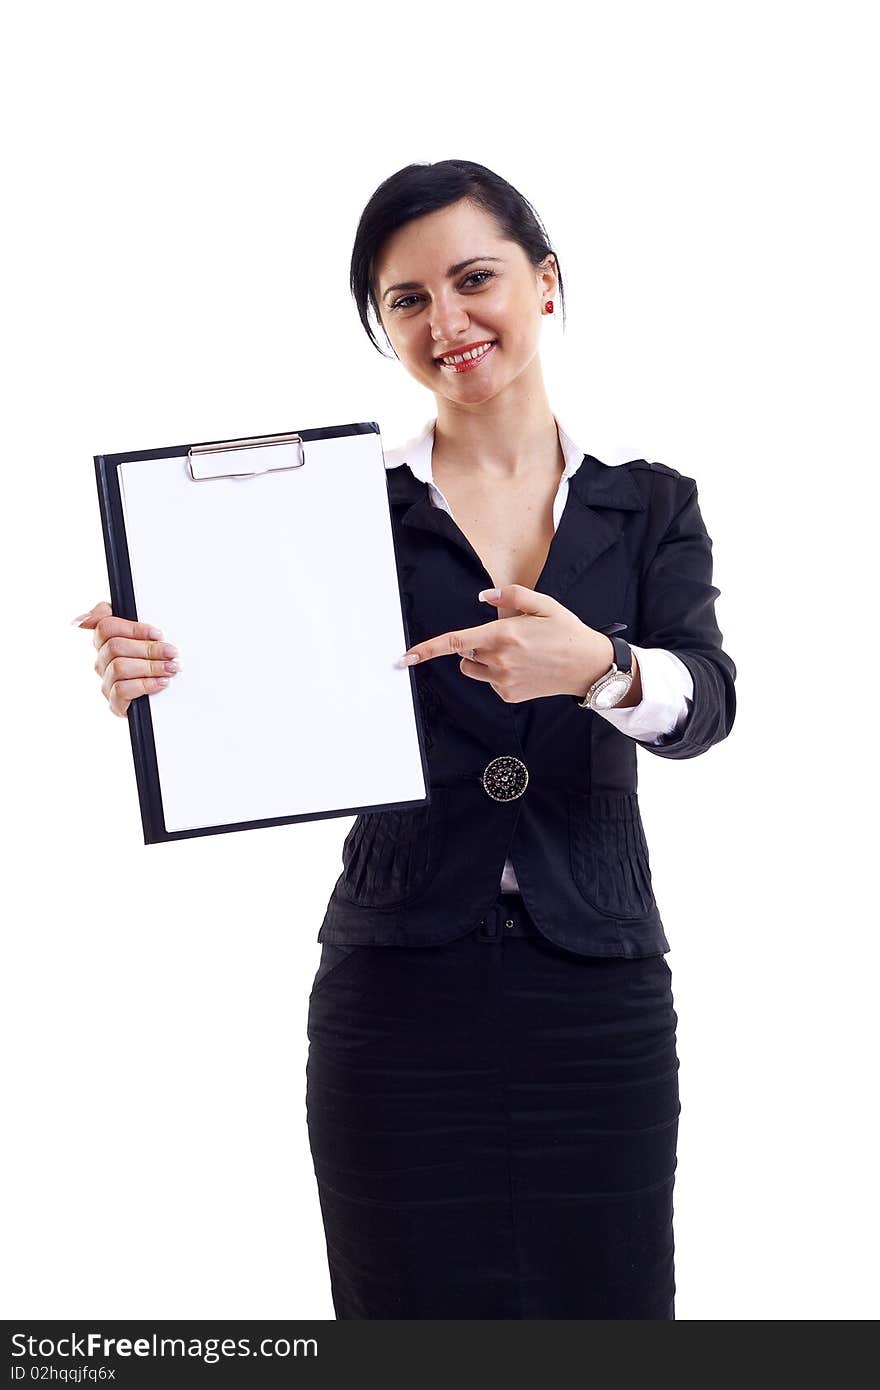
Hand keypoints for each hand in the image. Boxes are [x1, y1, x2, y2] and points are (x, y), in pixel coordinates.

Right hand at [70, 601, 180, 716]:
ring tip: (171, 668)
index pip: (105, 626)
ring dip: (150, 666)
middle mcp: (103, 661)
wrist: (165, 700)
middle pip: (115, 646)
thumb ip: (131, 620)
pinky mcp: (114, 703)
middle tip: (171, 652)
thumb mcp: (149, 638)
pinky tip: (161, 682)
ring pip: (119, 667)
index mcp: (107, 642)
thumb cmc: (156, 664)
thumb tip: (91, 617)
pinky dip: (145, 685)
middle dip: (148, 648)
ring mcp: (107, 682)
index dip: (133, 628)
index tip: (158, 633)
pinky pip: (122, 690)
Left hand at [397, 584, 614, 702]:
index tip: (406, 657)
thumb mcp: (543, 604)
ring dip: (481, 661)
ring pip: (472, 670)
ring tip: (513, 654)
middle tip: (504, 638)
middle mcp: (499, 661)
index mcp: (504, 635)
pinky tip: (523, 668)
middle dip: (474, 644)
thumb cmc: (566, 632)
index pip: (455, 642)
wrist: (588, 666)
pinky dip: (498, 674)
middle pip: (463, 654)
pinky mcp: (509, 695)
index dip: (427, 649)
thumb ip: (509, 596)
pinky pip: (489, 682)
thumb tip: (482, 598)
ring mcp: (503, 681)